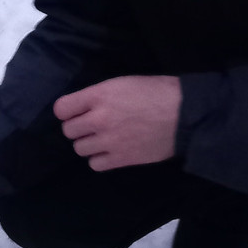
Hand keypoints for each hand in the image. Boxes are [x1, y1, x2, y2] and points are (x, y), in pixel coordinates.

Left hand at [54, 75, 180, 169]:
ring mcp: (109, 141)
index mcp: (100, 95)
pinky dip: (100, 159)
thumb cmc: (159, 92)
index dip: (67, 111)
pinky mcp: (121, 159)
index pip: (62, 108)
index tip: (76, 112)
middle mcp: (99, 119)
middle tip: (93, 125)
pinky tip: (111, 152)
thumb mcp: (124, 83)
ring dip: (89, 144)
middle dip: (78, 127)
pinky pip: (95, 164)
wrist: (186, 115)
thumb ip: (100, 95)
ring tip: (104, 139)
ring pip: (79, 149)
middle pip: (68, 131)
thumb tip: (83, 107)